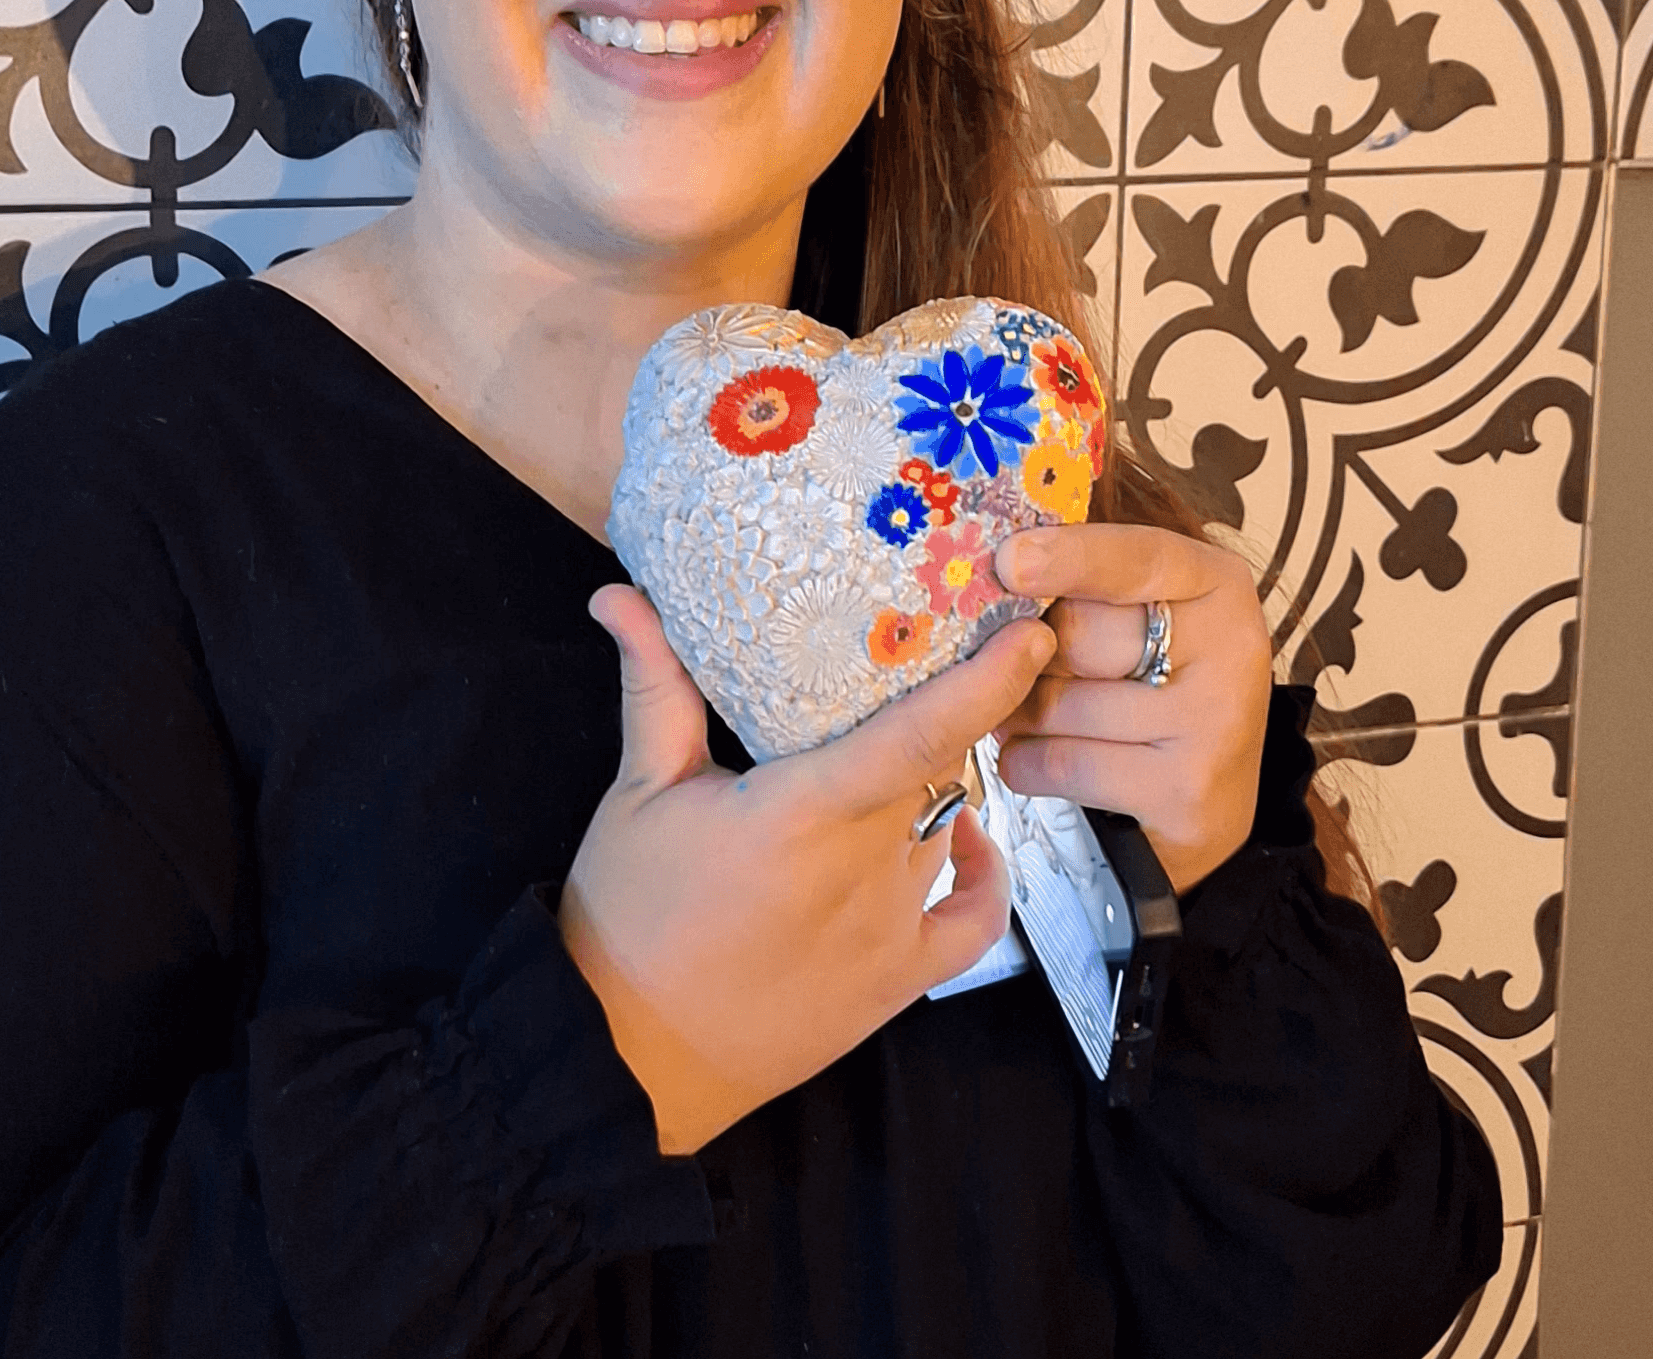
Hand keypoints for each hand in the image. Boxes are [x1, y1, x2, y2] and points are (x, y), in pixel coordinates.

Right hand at [559, 585, 1054, 1154]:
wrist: (629, 1058)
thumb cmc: (626, 917)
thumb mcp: (637, 791)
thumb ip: (654, 686)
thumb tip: (617, 594)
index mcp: (800, 815)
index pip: (918, 737)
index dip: (985, 683)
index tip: (1035, 632)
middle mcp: (860, 871)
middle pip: (941, 770)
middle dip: (949, 716)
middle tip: (936, 666)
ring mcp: (888, 934)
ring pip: (948, 828)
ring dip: (939, 786)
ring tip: (909, 748)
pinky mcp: (896, 985)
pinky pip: (973, 923)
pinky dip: (982, 876)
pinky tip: (967, 838)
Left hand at [992, 524, 1269, 892]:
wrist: (1212, 799)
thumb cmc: (1158, 687)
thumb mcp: (1144, 613)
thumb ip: (1088, 581)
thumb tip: (1000, 562)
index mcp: (1218, 584)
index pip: (1137, 559)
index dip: (1069, 558)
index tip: (1009, 560)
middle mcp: (1230, 648)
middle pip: (1080, 633)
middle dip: (1030, 654)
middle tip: (1026, 667)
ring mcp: (1213, 725)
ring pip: (1061, 704)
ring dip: (1020, 713)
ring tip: (1031, 714)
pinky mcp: (1184, 792)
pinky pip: (1061, 763)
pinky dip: (1026, 762)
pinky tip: (1035, 757)